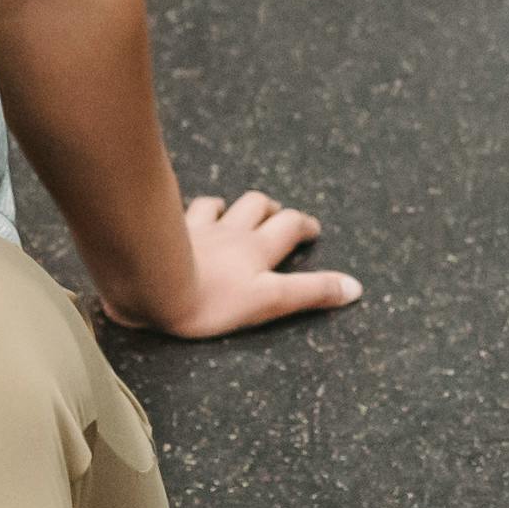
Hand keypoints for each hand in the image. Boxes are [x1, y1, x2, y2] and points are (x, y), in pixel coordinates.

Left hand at [105, 189, 359, 341]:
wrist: (153, 286)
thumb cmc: (213, 300)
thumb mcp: (271, 301)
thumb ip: (311, 293)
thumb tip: (355, 287)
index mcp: (257, 249)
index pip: (289, 226)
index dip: (303, 226)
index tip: (311, 229)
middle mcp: (231, 232)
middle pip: (256, 207)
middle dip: (271, 209)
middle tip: (277, 215)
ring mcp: (197, 229)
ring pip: (218, 206)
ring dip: (229, 207)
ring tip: (230, 212)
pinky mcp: (166, 232)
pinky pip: (178, 213)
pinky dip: (186, 212)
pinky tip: (178, 215)